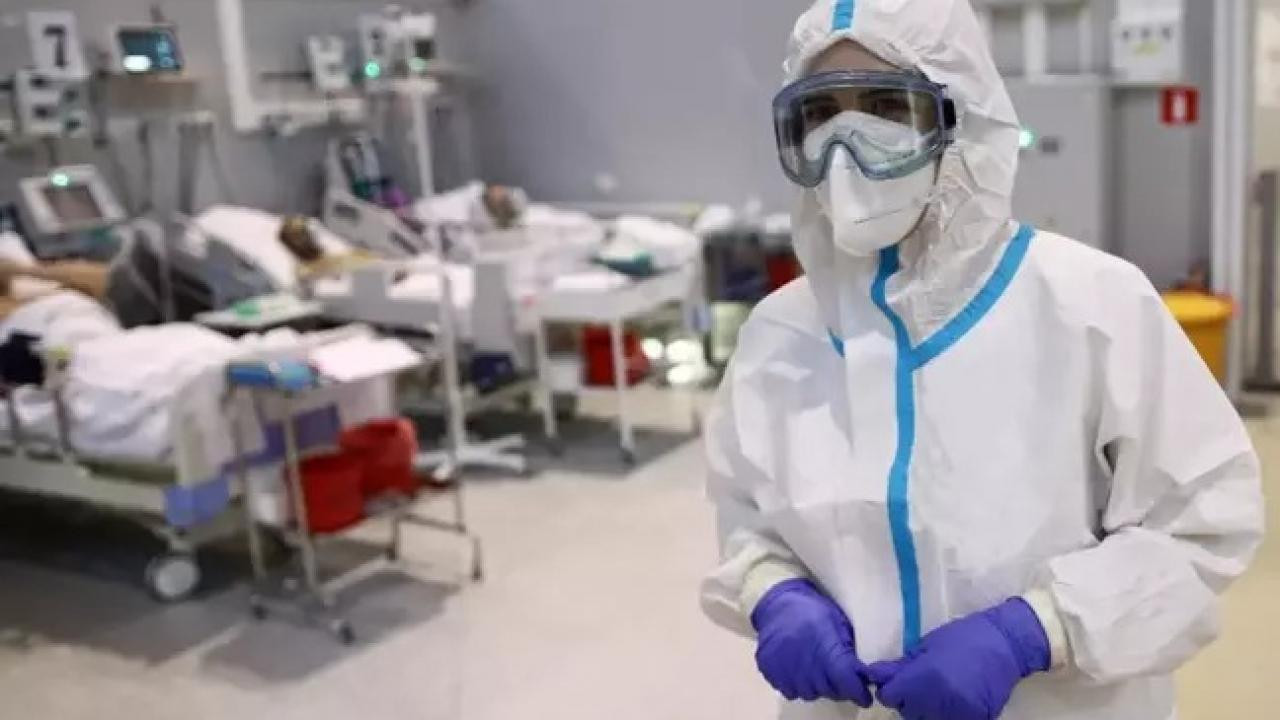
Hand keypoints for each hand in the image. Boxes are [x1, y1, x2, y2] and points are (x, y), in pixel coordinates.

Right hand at [751, 578, 872, 705]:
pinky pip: (789, 691)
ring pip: (809, 694)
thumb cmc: (814, 610)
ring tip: (817, 673)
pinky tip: (800, 672)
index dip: (858, 692)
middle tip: (839, 678)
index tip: (865, 696)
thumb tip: (862, 676)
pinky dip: (797, 686)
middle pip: (829, 690)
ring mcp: (784, 667)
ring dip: (818, 688)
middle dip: (839, 688)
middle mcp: (804, 660)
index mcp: (824, 645)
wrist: (777, 603)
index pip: (845, 680)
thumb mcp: (838, 623)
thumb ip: (848, 651)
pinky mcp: (769, 670)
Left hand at [866, 598, 1050, 719]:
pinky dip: (946, 714)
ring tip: (936, 692)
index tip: (896, 680)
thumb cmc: (963, 637)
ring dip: (925, 710)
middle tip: (919, 683)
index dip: (889, 687)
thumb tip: (875, 675)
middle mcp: (937, 702)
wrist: (1005, 644)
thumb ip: (901, 665)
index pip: (889, 696)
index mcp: (923, 678)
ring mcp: (958, 714)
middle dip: (907, 699)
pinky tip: (952, 700)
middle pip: (906, 711)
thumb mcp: (926, 645)